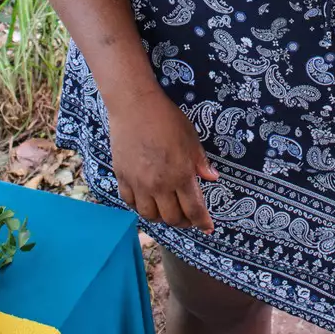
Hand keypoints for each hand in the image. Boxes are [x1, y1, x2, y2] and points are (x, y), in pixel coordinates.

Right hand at [106, 87, 217, 232]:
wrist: (134, 106)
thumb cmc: (167, 119)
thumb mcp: (191, 139)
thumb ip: (201, 162)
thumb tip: (211, 178)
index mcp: (181, 175)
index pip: (194, 210)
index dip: (203, 222)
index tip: (207, 227)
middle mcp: (160, 184)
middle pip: (172, 218)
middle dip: (184, 222)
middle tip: (188, 217)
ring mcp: (138, 182)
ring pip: (149, 215)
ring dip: (161, 217)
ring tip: (166, 210)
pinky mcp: (122, 176)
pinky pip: (130, 202)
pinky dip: (139, 206)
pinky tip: (146, 200)